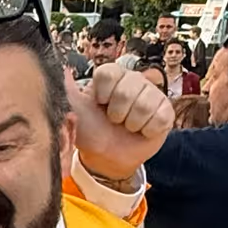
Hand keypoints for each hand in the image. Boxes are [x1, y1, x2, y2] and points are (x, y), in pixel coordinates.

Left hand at [67, 63, 173, 183]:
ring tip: (127, 126)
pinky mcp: (166, 111)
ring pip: (145, 105)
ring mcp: (152, 94)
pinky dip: (147, 130)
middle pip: (128, 89)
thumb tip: (62, 69)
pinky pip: (159, 118)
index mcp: (113, 76)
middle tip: (114, 120)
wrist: (106, 157)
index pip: (109, 72)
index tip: (100, 105)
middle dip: (117, 113)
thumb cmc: (92, 132)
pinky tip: (142, 131)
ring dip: (131, 123)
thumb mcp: (75, 111)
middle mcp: (134, 80)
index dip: (103, 94)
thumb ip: (67, 90)